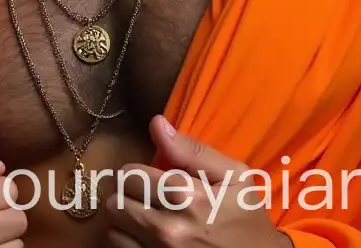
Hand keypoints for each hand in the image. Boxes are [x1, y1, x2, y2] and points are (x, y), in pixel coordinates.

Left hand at [105, 115, 289, 247]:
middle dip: (127, 193)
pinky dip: (128, 241)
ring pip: (114, 228)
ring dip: (124, 219)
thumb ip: (192, 150)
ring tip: (142, 215)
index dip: (136, 172)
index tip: (147, 176)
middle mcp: (168, 228)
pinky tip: (145, 236)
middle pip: (116, 201)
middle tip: (142, 194)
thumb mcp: (234, 176)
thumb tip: (156, 123)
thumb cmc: (247, 217)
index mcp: (186, 196)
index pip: (130, 175)